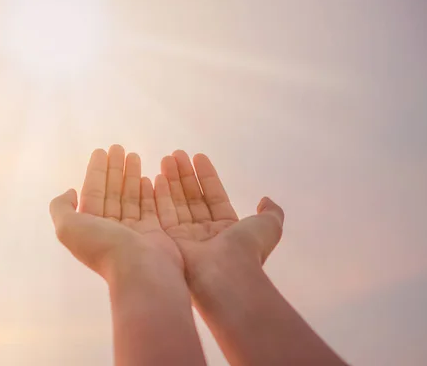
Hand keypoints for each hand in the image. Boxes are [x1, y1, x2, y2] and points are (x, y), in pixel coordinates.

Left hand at [50, 145, 182, 279]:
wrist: (141, 271)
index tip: (102, 151)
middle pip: (112, 192)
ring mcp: (133, 231)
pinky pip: (150, 207)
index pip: (92, 192)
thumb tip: (70, 192)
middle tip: (119, 147)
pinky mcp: (153, 233)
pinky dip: (148, 192)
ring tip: (135, 155)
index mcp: (90, 226)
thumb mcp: (68, 227)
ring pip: (130, 197)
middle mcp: (110, 228)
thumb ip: (61, 208)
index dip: (96, 171)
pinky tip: (150, 177)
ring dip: (131, 175)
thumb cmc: (105, 247)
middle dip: (114, 169)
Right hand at [154, 150, 284, 281]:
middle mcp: (205, 232)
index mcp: (227, 229)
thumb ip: (270, 211)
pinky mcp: (169, 240)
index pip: (214, 196)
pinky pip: (163, 213)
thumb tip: (265, 200)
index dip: (206, 176)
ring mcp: (186, 237)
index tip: (197, 157)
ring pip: (177, 202)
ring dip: (171, 180)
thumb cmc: (246, 249)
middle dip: (184, 175)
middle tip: (176, 154)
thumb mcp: (269, 226)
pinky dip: (159, 195)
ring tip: (166, 158)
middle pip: (192, 197)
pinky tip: (156, 176)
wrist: (225, 274)